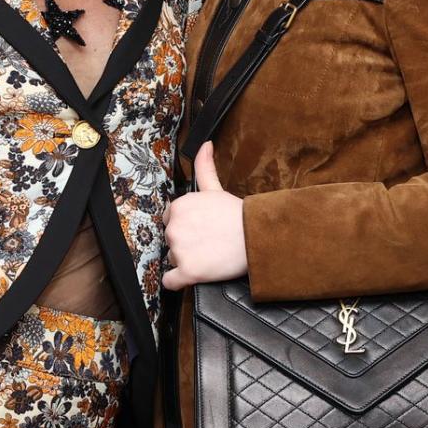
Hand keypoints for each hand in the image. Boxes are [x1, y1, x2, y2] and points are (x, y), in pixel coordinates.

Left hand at [162, 141, 247, 289]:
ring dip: (186, 262)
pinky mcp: (188, 271)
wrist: (257, 236)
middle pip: (171, 242)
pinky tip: (192, 276)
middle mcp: (174, 227)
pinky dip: (178, 281)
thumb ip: (204, 166)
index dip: (186, 228)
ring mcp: (180, 250)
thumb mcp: (216, 188)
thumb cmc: (237, 214)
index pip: (171, 222)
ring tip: (209, 256)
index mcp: (177, 207)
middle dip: (186, 244)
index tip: (201, 230)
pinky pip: (171, 282)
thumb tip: (204, 145)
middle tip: (208, 243)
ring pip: (173, 260)